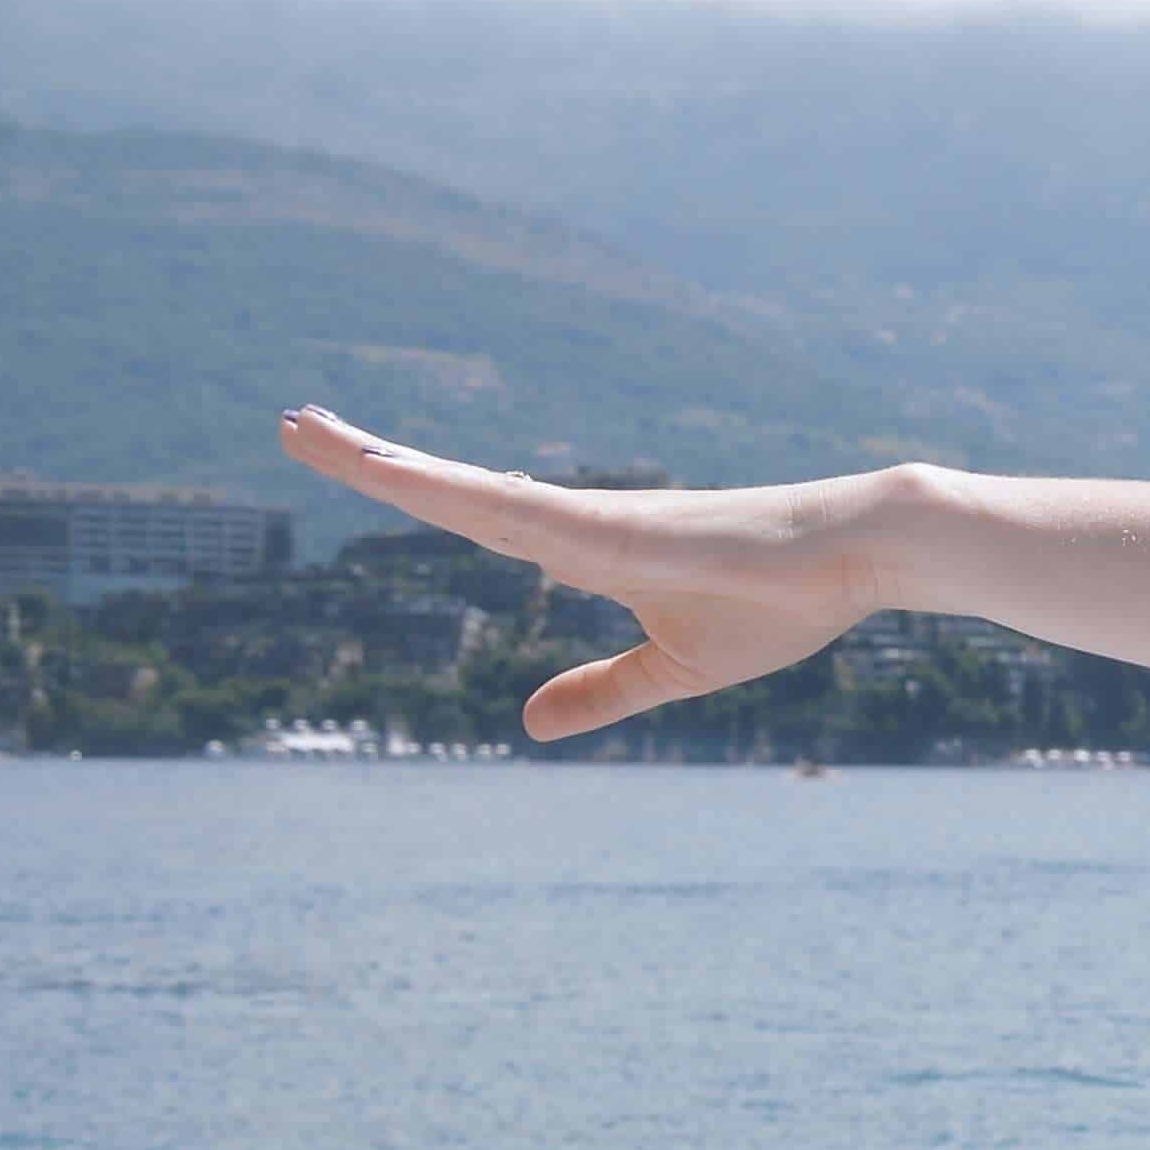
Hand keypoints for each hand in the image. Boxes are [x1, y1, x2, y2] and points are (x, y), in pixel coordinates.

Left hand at [279, 406, 900, 741]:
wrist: (858, 555)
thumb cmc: (784, 601)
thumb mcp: (677, 669)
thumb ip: (603, 692)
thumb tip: (527, 725)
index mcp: (583, 548)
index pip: (473, 514)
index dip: (411, 489)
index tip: (352, 463)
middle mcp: (571, 521)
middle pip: (447, 487)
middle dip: (367, 456)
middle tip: (291, 424)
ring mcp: (587, 517)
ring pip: (461, 489)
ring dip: (379, 460)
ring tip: (305, 428)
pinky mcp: (611, 524)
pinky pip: (511, 506)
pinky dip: (446, 489)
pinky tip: (394, 473)